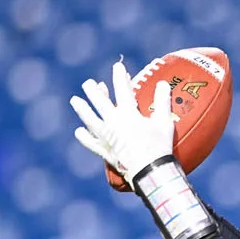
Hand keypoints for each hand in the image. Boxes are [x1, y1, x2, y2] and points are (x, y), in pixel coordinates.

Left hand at [69, 61, 174, 183]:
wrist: (150, 171)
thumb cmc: (159, 146)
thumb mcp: (164, 123)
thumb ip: (162, 101)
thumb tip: (163, 84)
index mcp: (127, 113)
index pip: (122, 89)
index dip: (120, 76)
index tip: (118, 66)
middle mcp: (112, 122)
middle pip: (99, 102)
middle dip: (94, 90)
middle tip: (89, 84)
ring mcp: (106, 136)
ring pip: (89, 118)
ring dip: (82, 108)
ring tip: (75, 100)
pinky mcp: (105, 150)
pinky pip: (91, 142)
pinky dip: (85, 136)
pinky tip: (79, 131)